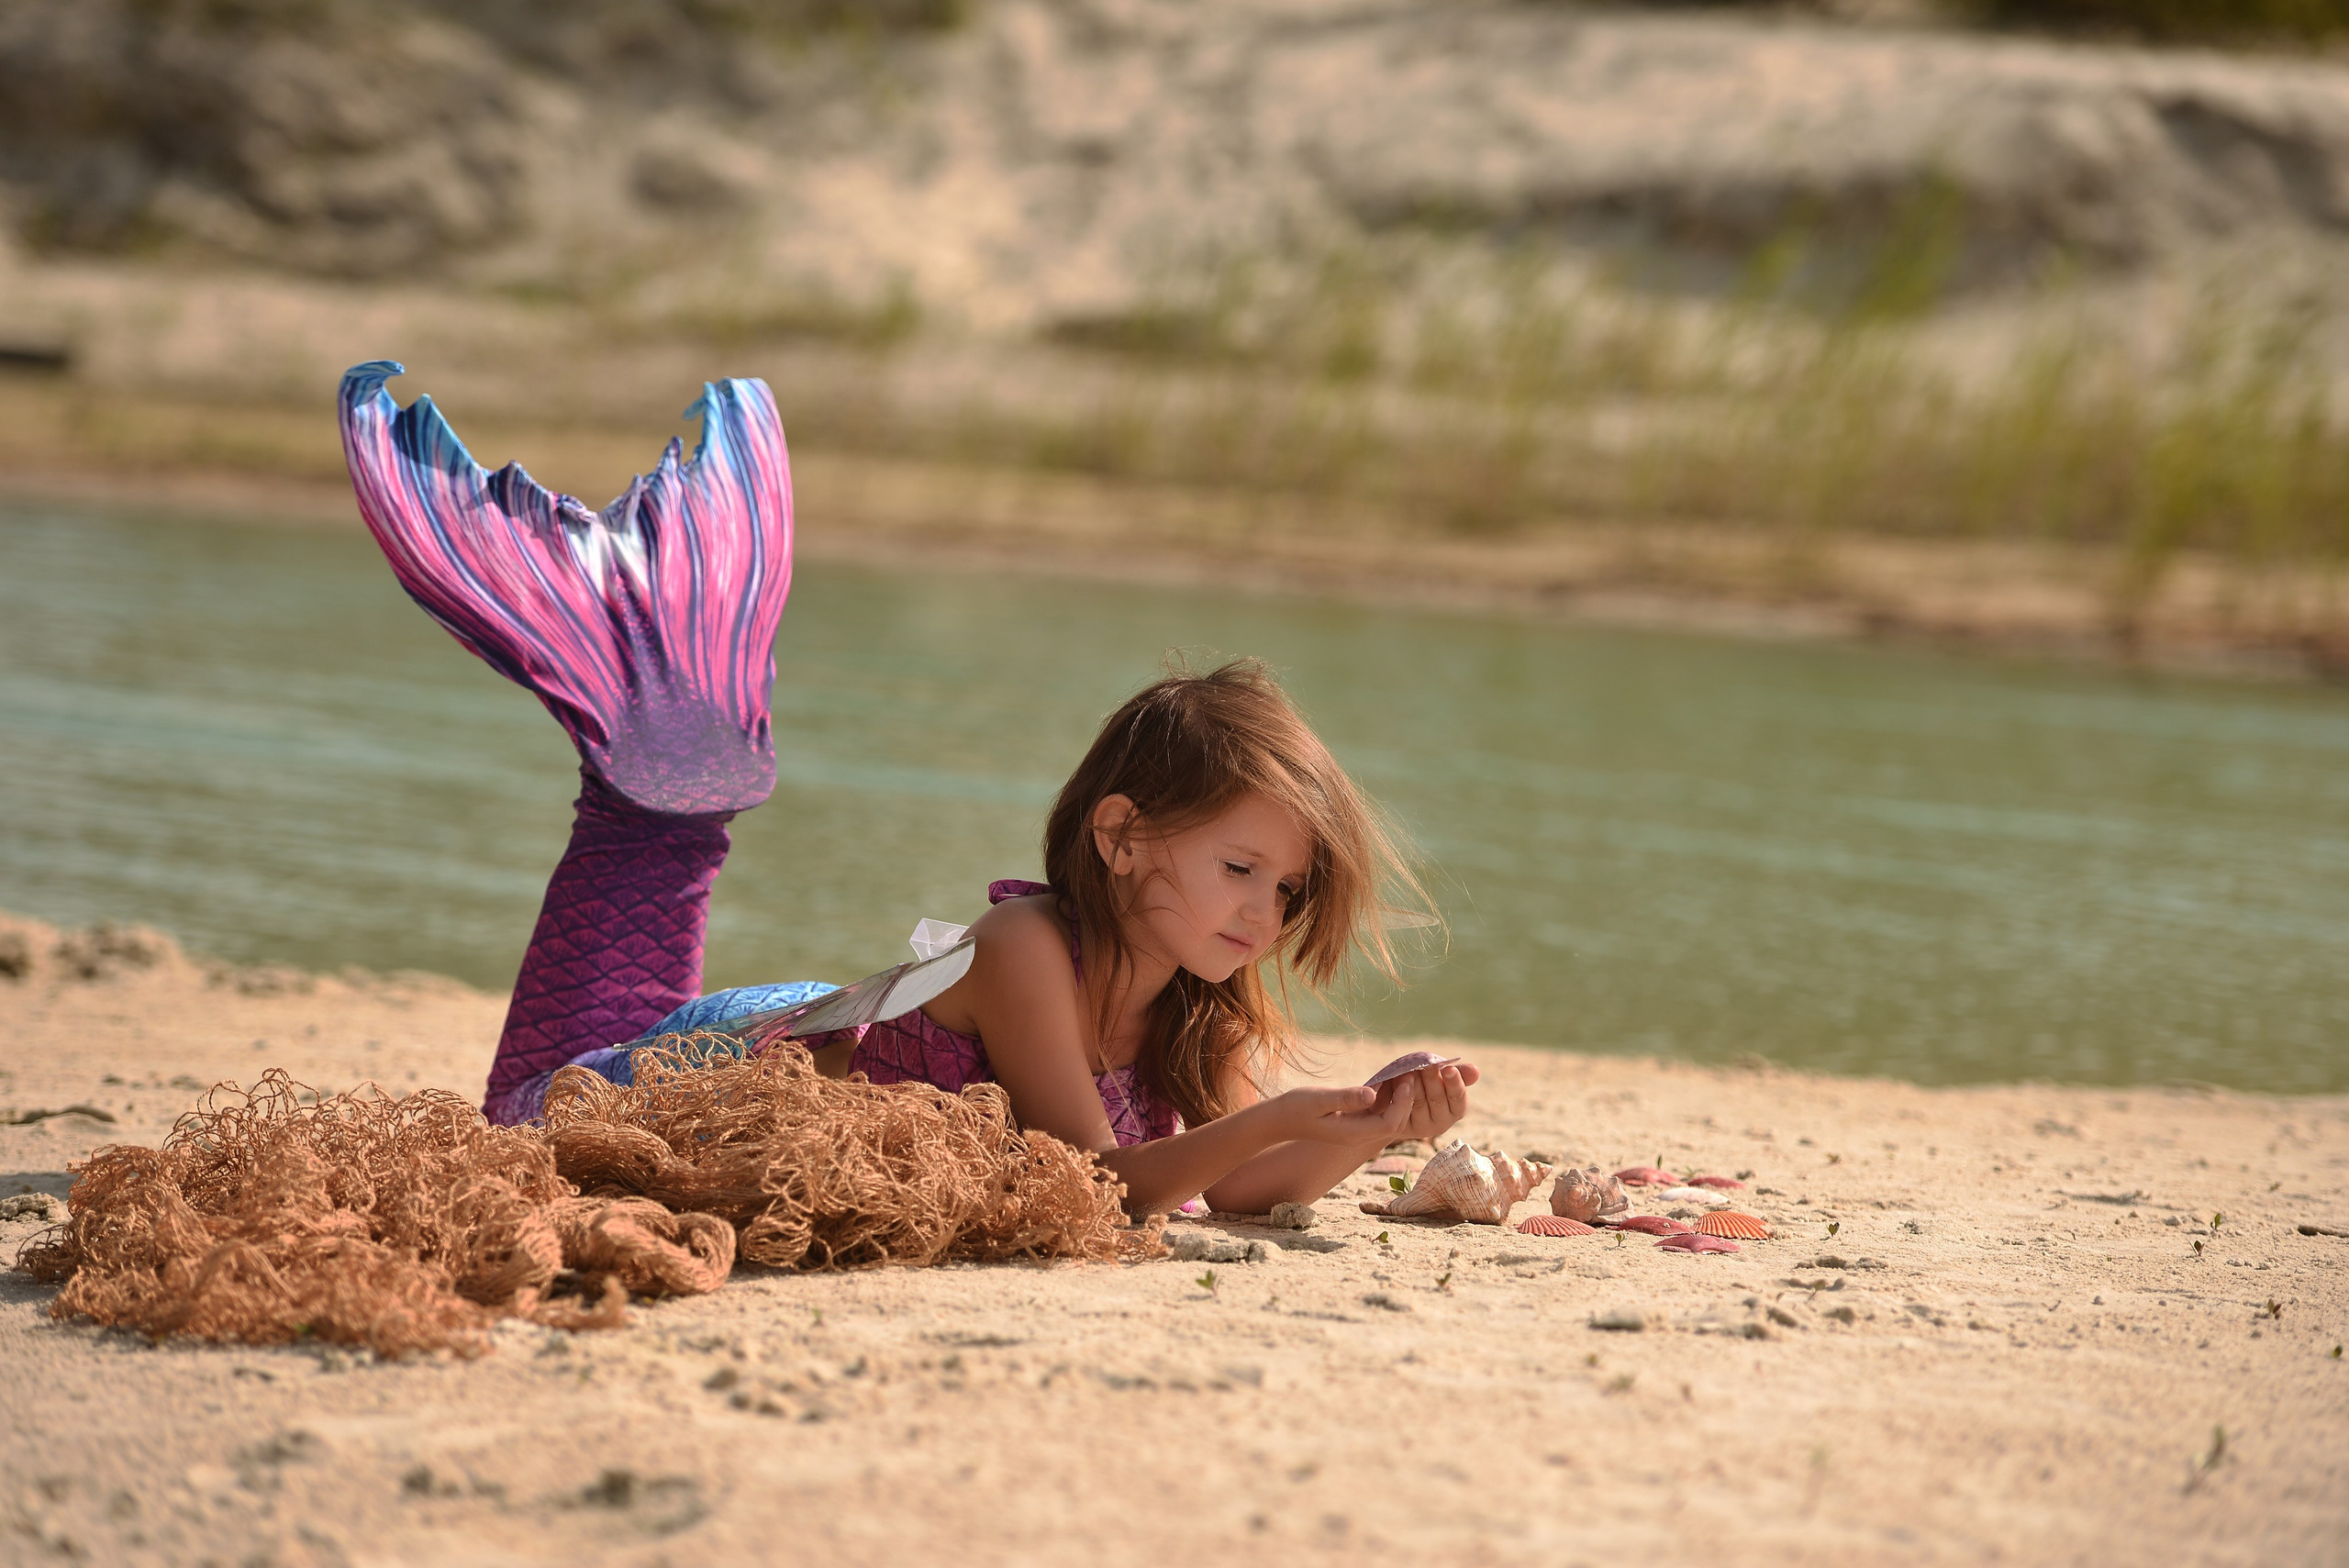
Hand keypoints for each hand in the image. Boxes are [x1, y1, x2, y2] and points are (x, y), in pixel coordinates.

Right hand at [1268, 1084, 1416, 1145]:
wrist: (1280, 1120)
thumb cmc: (1296, 1107)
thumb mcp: (1319, 1099)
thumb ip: (1346, 1098)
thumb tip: (1372, 1094)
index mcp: (1352, 1133)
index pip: (1390, 1124)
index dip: (1403, 1103)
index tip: (1405, 1080)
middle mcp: (1358, 1136)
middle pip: (1394, 1124)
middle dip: (1406, 1100)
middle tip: (1411, 1073)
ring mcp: (1357, 1132)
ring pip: (1388, 1119)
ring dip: (1398, 1099)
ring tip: (1403, 1073)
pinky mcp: (1354, 1124)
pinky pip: (1377, 1114)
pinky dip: (1386, 1098)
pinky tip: (1387, 1080)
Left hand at [1369, 1062, 1475, 1143]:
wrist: (1394, 1100)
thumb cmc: (1422, 1083)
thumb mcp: (1439, 1076)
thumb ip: (1457, 1074)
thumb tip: (1476, 1071)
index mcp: (1454, 1110)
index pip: (1458, 1099)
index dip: (1455, 1084)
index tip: (1449, 1069)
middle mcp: (1441, 1123)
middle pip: (1437, 1099)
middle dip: (1431, 1079)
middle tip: (1424, 1065)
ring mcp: (1421, 1128)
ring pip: (1418, 1102)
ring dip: (1413, 1083)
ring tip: (1408, 1069)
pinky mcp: (1402, 1128)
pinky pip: (1401, 1109)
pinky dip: (1399, 1092)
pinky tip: (1396, 1080)